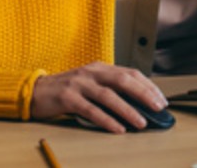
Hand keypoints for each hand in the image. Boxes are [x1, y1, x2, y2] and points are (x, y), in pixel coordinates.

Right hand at [30, 62, 167, 133]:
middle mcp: (91, 72)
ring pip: (109, 96)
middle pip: (123, 80)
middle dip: (144, 94)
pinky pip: (90, 110)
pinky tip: (117, 128)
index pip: (130, 73)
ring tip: (141, 122)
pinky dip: (106, 119)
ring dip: (128, 110)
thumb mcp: (90, 84)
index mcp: (99, 67)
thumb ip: (110, 89)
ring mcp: (79, 84)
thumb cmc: (66, 90)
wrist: (34, 91)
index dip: (148, 86)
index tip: (161, 100)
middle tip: (157, 108)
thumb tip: (138, 106)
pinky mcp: (67, 97)